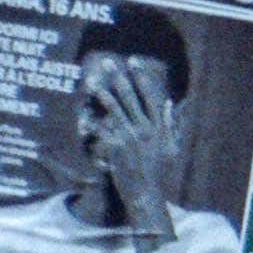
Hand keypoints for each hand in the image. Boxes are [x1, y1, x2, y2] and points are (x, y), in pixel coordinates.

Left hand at [85, 60, 183, 237]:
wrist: (146, 191)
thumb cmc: (159, 170)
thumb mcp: (171, 145)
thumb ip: (170, 123)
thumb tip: (170, 102)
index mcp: (159, 126)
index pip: (151, 95)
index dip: (142, 77)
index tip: (133, 61)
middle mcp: (146, 129)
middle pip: (131, 98)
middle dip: (120, 78)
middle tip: (109, 62)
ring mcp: (131, 137)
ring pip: (114, 110)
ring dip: (103, 95)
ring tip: (91, 82)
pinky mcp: (117, 147)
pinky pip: (102, 130)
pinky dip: (91, 122)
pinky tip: (82, 114)